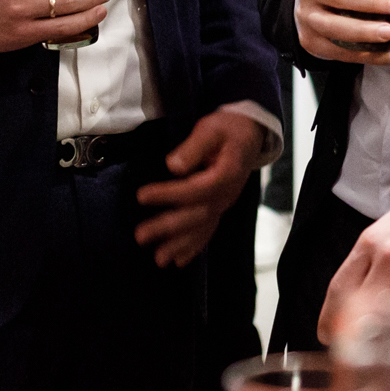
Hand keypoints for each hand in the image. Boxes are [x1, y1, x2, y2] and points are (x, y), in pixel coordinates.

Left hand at [135, 110, 266, 266]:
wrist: (250, 134)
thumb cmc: (226, 129)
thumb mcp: (211, 128)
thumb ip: (194, 146)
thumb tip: (173, 166)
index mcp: (225, 174)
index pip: (194, 189)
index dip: (168, 194)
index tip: (141, 196)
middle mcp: (226, 195)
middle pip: (195, 215)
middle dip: (167, 227)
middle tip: (140, 236)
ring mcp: (224, 204)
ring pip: (201, 229)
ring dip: (179, 245)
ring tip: (158, 259)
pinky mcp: (220, 208)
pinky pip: (208, 231)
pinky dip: (194, 247)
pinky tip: (179, 261)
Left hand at [321, 168, 389, 348]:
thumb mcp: (388, 227)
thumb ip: (371, 256)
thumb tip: (358, 289)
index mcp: (369, 243)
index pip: (340, 286)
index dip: (329, 315)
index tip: (325, 333)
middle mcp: (387, 258)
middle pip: (360, 306)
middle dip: (350, 336)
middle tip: (348, 357)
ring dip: (381, 345)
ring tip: (376, 365)